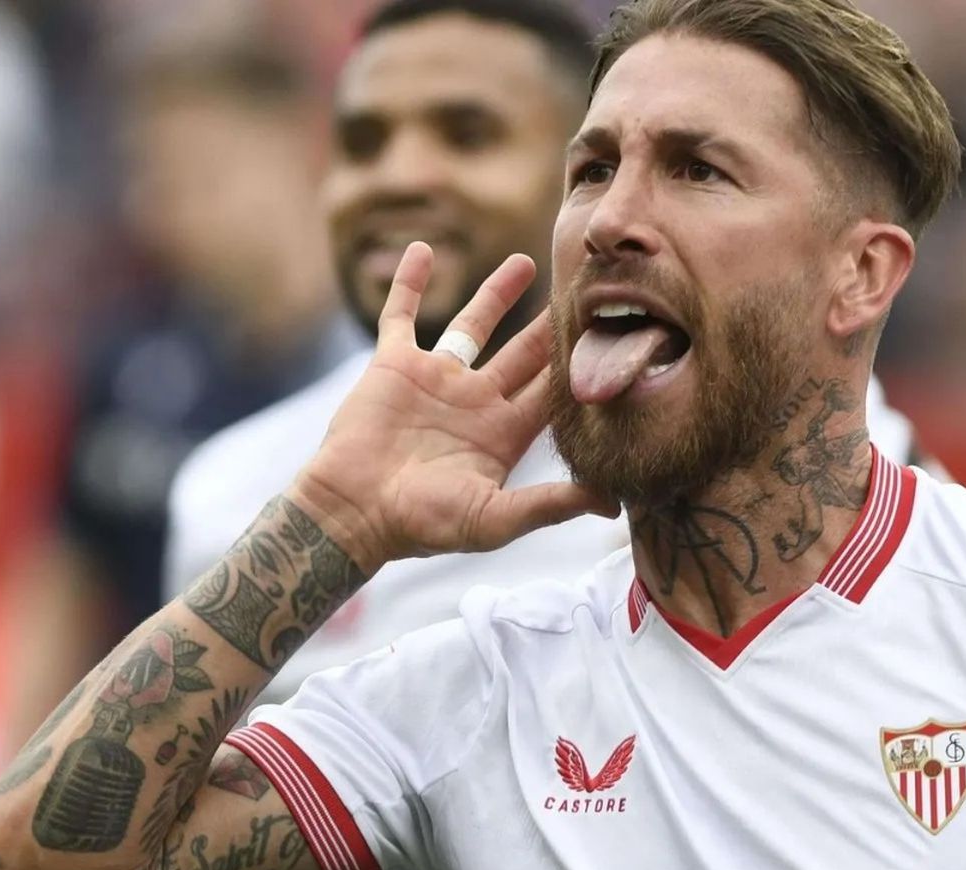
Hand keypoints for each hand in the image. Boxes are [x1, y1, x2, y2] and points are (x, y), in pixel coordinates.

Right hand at [294, 242, 614, 571]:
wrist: (352, 513)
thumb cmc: (422, 525)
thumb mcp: (495, 519)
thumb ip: (551, 505)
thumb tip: (613, 502)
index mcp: (504, 435)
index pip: (552, 392)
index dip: (580, 366)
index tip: (613, 333)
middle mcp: (476, 403)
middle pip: (525, 353)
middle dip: (552, 324)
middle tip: (584, 287)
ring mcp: (435, 381)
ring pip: (473, 325)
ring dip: (497, 293)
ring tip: (525, 261)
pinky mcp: (394, 367)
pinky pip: (402, 316)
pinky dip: (410, 283)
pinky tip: (422, 249)